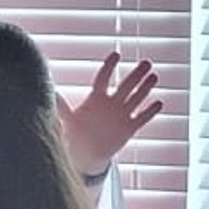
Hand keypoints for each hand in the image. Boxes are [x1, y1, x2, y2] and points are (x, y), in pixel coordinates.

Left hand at [55, 53, 163, 175]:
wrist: (86, 154)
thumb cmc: (75, 133)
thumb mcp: (67, 120)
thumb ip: (60, 107)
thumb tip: (50, 93)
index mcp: (95, 99)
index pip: (103, 78)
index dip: (109, 67)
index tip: (116, 54)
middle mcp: (111, 104)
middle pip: (125, 86)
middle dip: (136, 75)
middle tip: (146, 63)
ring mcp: (121, 115)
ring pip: (136, 98)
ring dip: (145, 88)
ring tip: (154, 76)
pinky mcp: (129, 128)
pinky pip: (141, 118)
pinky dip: (149, 111)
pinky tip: (158, 102)